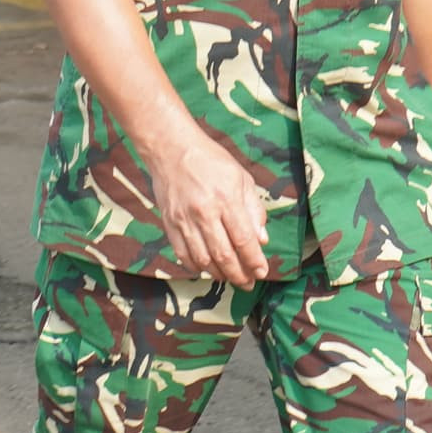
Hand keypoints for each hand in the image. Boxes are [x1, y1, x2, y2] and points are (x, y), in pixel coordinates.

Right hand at [147, 120, 270, 286]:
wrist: (171, 149)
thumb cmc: (210, 160)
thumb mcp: (241, 178)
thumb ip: (254, 209)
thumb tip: (261, 240)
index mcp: (226, 199)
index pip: (243, 239)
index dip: (254, 261)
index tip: (262, 272)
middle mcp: (204, 212)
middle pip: (224, 255)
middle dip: (239, 275)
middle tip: (249, 283)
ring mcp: (184, 220)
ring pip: (203, 259)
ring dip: (219, 274)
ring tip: (230, 278)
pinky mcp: (169, 223)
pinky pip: (182, 254)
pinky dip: (196, 267)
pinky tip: (207, 269)